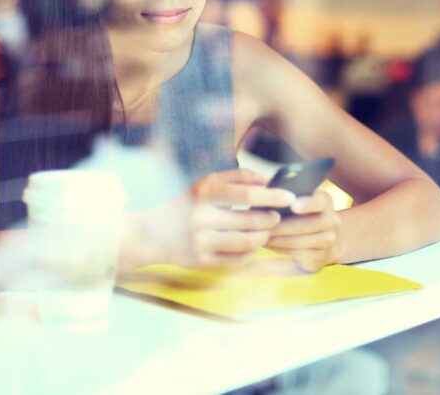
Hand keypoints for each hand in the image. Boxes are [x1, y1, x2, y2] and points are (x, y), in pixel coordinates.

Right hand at [134, 169, 295, 269]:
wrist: (150, 234)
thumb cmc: (186, 204)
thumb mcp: (204, 185)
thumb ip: (235, 178)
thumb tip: (265, 179)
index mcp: (203, 194)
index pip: (245, 195)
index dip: (271, 196)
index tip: (289, 197)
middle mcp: (200, 218)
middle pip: (250, 221)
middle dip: (270, 219)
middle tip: (276, 217)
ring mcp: (200, 242)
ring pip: (247, 243)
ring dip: (262, 237)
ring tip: (265, 231)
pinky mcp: (200, 262)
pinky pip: (237, 260)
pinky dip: (249, 252)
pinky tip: (250, 245)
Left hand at [265, 189, 342, 271]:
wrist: (323, 237)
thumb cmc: (300, 213)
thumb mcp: (299, 200)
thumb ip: (286, 197)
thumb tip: (265, 195)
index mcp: (325, 201)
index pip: (319, 201)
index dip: (308, 204)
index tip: (294, 206)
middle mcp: (332, 220)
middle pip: (304, 224)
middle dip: (279, 226)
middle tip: (258, 225)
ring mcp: (328, 240)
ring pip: (297, 240)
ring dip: (275, 239)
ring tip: (258, 235)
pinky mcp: (320, 257)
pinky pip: (296, 253)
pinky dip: (278, 248)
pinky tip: (267, 244)